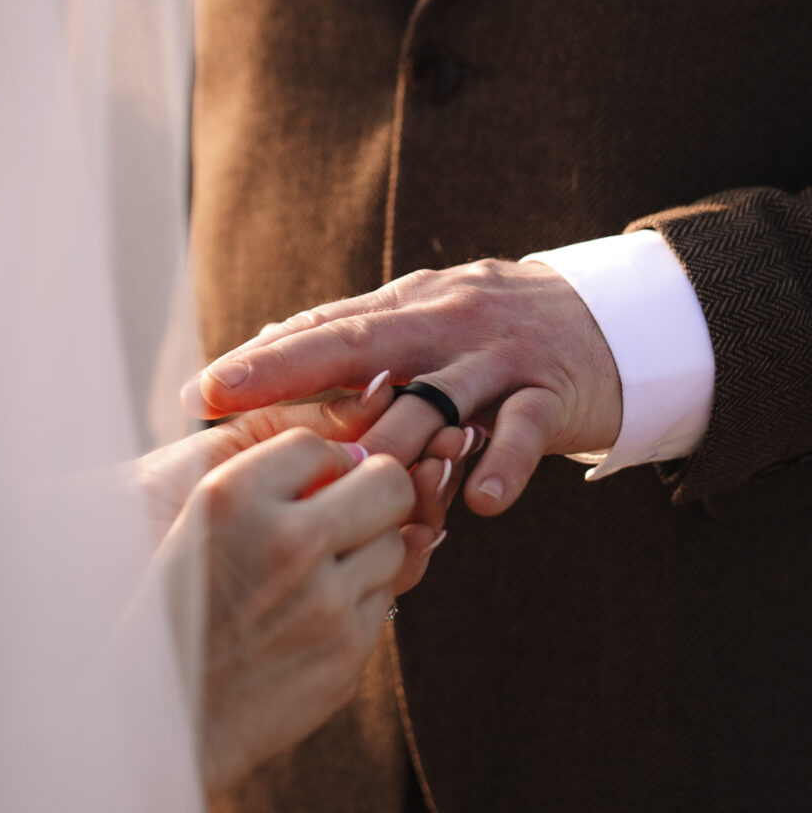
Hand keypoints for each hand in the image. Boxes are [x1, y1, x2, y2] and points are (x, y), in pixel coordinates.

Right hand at [145, 405, 461, 794]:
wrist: (168, 714)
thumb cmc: (185, 607)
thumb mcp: (202, 522)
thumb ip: (273, 480)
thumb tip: (365, 458)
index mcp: (232, 496)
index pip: (316, 444)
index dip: (319, 463)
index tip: (310, 486)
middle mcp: (286, 540)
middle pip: (386, 480)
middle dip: (374, 490)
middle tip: (350, 512)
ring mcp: (324, 599)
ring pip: (397, 540)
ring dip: (369, 547)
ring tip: (323, 572)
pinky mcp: (347, 650)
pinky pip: (386, 597)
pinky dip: (360, 599)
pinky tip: (317, 616)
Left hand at [185, 259, 622, 517]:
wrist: (611, 318)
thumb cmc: (494, 330)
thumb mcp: (424, 319)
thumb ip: (354, 335)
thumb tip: (262, 344)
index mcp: (407, 309)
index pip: (322, 331)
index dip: (261, 361)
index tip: (200, 391)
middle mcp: (445, 324)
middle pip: (361, 348)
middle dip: (291, 377)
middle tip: (233, 411)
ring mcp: (499, 357)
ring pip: (436, 401)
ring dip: (394, 447)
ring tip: (354, 487)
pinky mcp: (553, 392)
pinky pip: (524, 430)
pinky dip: (502, 465)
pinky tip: (478, 503)